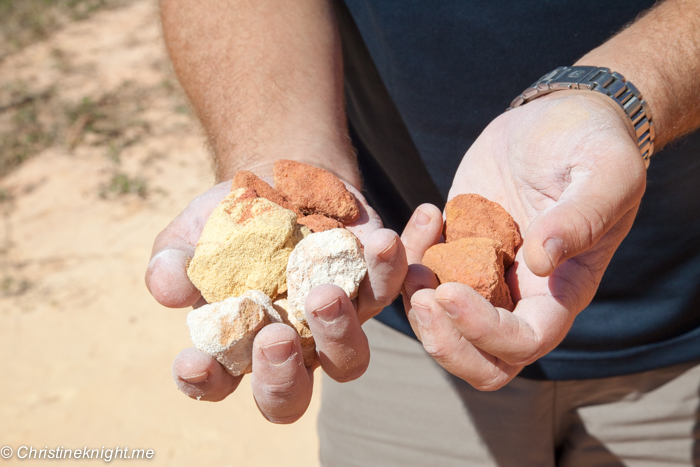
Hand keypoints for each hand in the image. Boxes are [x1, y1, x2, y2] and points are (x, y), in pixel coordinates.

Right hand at [146, 176, 405, 421]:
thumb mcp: (193, 234)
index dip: (204, 381)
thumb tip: (167, 288)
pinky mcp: (371, 287)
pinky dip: (391, 268)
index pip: (218, 382)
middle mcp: (290, 346)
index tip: (193, 361)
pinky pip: (388, 288)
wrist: (281, 183)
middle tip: (275, 337)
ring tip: (327, 292)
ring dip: (341, 332)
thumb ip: (174, 262)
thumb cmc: (230, 221)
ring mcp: (335, 323)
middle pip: (290, 394)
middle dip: (282, 375)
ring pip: (349, 357)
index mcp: (239, 344)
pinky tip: (385, 240)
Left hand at [401, 91, 646, 389]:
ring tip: (410, 259)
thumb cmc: (593, 144)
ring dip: (417, 306)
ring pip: (444, 326)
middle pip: (483, 359)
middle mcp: (520, 293)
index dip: (484, 332)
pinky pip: (423, 277)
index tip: (449, 293)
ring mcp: (483, 273)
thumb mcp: (606, 171)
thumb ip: (583, 217)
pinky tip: (426, 216)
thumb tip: (542, 260)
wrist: (557, 119)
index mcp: (561, 290)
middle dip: (445, 343)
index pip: (524, 341)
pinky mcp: (454, 246)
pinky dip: (410, 262)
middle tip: (421, 299)